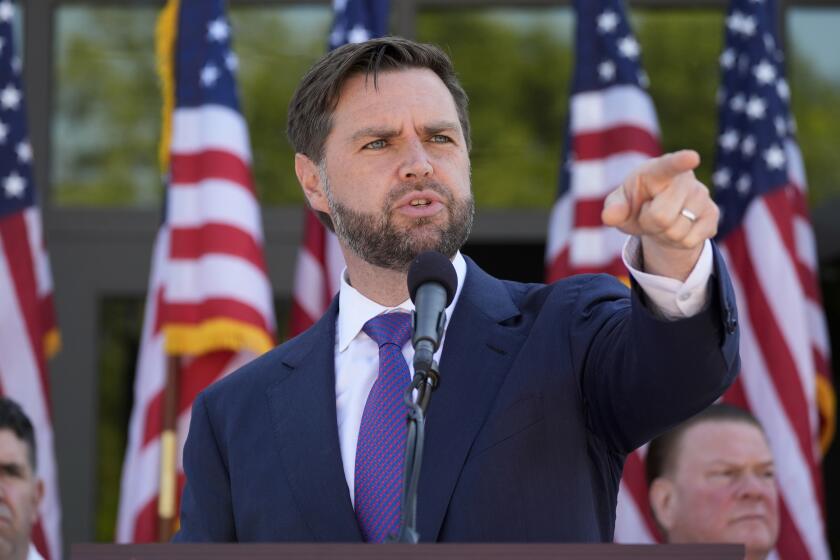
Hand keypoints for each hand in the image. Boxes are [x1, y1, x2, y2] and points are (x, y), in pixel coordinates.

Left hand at [601, 150, 718, 281]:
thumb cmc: (636, 205)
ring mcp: (702, 195)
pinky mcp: (713, 214)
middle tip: (650, 214)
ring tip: (664, 221)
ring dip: (664, 234)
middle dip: (650, 224)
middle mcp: (685, 179)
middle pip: (661, 217)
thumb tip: (610, 216)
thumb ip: (613, 208)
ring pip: (677, 232)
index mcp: (658, 169)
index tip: (692, 157)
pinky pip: (690, 241)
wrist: (659, 218)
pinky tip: (679, 228)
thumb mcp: (620, 205)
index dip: (681, 161)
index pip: (669, 165)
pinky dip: (677, 243)